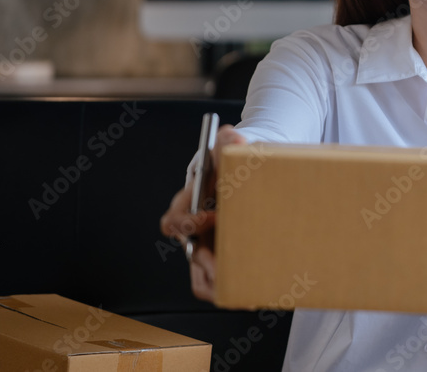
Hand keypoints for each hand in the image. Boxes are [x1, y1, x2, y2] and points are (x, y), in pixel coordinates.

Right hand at [159, 124, 245, 302]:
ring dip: (220, 282)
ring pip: (202, 277)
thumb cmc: (228, 167)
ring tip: (242, 287)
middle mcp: (193, 232)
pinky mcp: (219, 260)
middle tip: (229, 263)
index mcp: (187, 207)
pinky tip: (251, 291)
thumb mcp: (227, 149)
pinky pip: (216, 284)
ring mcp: (205, 248)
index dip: (190, 222)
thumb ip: (227, 140)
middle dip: (209, 262)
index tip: (213, 215)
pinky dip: (228, 289)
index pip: (175, 220)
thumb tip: (232, 136)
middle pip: (192, 256)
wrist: (240, 180)